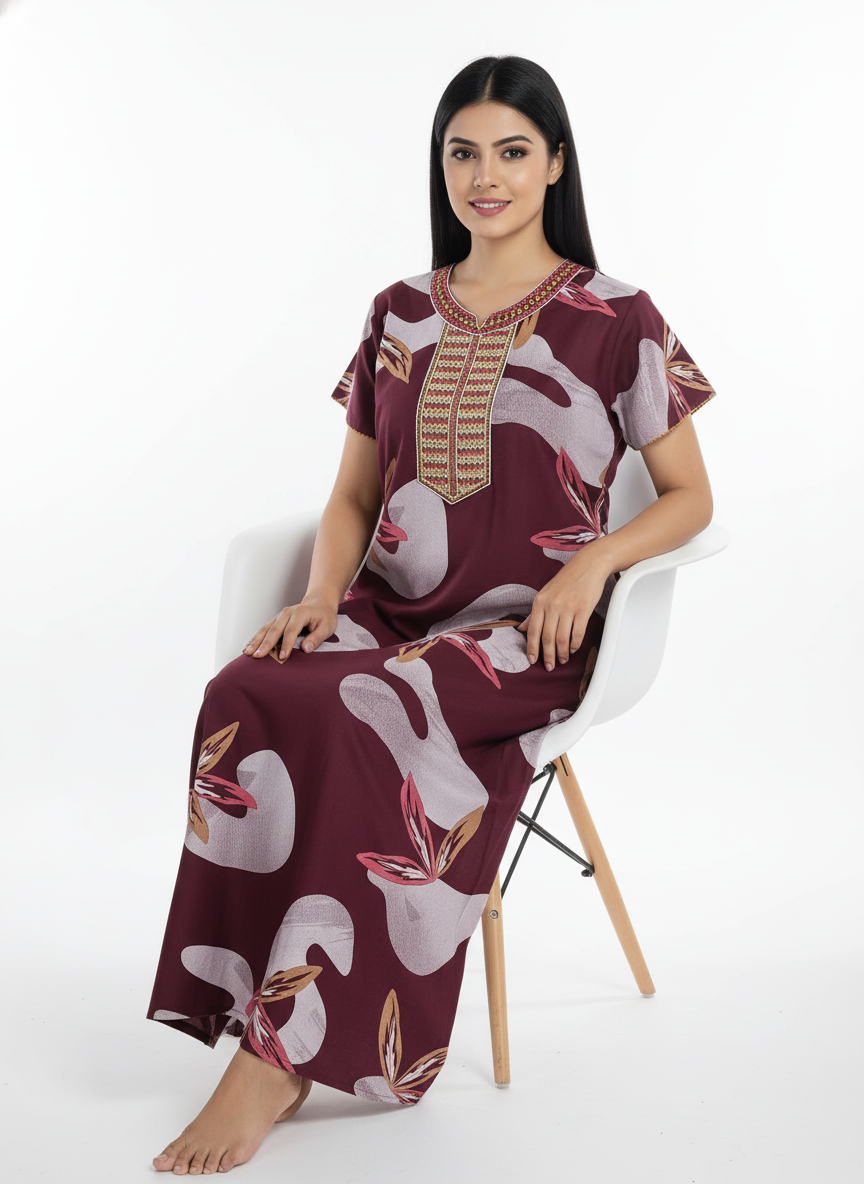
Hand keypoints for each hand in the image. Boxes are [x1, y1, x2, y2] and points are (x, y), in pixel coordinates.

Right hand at [242, 594, 338, 660]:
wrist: (319, 603)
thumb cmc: (324, 616)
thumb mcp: (327, 627)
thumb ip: (316, 638)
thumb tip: (306, 649)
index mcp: (300, 614)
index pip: (291, 631)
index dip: (286, 645)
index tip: (282, 657)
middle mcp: (287, 613)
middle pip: (274, 630)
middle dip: (265, 644)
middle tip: (257, 656)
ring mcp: (280, 616)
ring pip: (265, 629)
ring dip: (256, 641)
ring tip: (247, 652)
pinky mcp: (276, 620)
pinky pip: (264, 629)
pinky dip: (255, 638)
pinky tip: (248, 646)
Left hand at [517, 546, 611, 670]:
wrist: (588, 565)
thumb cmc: (566, 580)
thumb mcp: (545, 594)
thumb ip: (534, 614)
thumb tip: (520, 629)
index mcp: (540, 601)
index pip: (533, 630)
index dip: (532, 648)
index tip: (532, 660)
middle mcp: (552, 605)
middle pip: (547, 638)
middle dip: (547, 656)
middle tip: (549, 666)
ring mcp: (568, 607)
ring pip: (562, 638)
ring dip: (562, 653)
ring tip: (562, 660)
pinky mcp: (583, 609)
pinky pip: (577, 633)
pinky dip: (574, 644)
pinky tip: (572, 649)